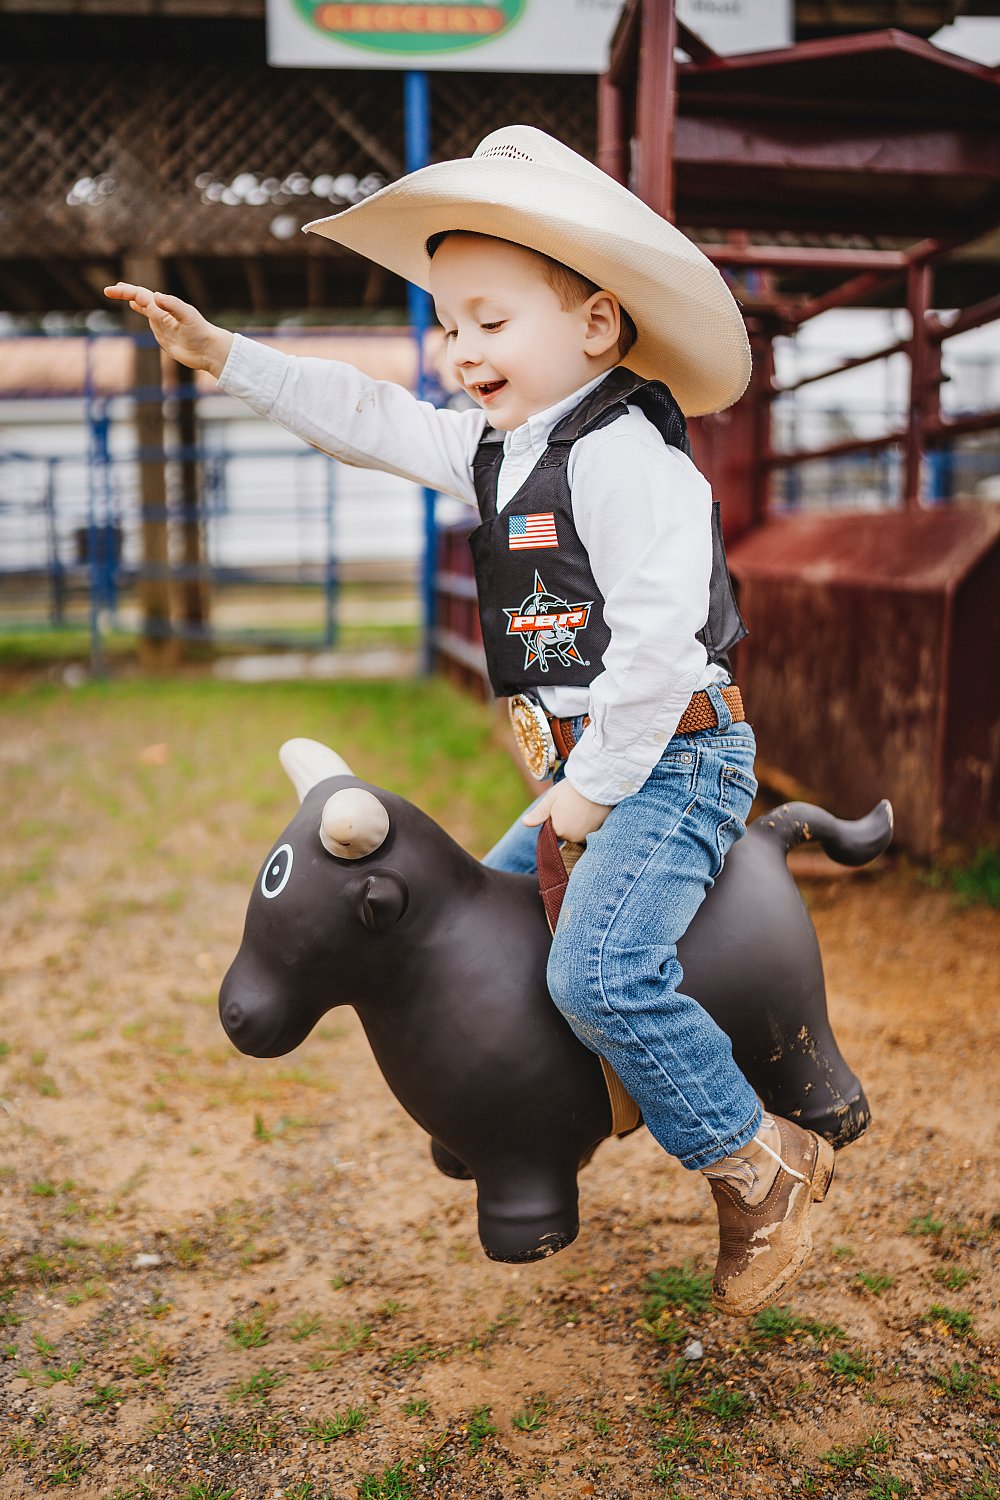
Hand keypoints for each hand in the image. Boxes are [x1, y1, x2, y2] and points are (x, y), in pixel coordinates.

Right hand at [103, 284, 232, 378]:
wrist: (209, 350)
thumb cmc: (201, 333)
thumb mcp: (188, 317)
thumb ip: (172, 305)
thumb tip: (155, 296)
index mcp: (165, 306)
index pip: (141, 295)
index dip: (125, 292)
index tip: (110, 290)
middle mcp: (161, 311)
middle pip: (140, 298)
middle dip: (125, 293)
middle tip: (109, 289)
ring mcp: (161, 322)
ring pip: (143, 306)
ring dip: (131, 298)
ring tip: (120, 292)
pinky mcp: (163, 333)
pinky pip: (149, 318)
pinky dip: (140, 310)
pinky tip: (135, 306)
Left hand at [522, 780, 610, 843]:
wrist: (599, 783)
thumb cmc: (572, 789)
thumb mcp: (552, 798)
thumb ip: (539, 813)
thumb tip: (525, 823)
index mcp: (559, 831)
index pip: (552, 831)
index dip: (554, 818)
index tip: (560, 805)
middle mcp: (573, 837)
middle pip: (565, 832)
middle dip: (565, 821)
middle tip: (571, 804)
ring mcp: (587, 835)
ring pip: (577, 832)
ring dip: (577, 823)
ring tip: (581, 806)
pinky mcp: (598, 831)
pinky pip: (588, 830)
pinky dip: (587, 823)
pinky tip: (589, 810)